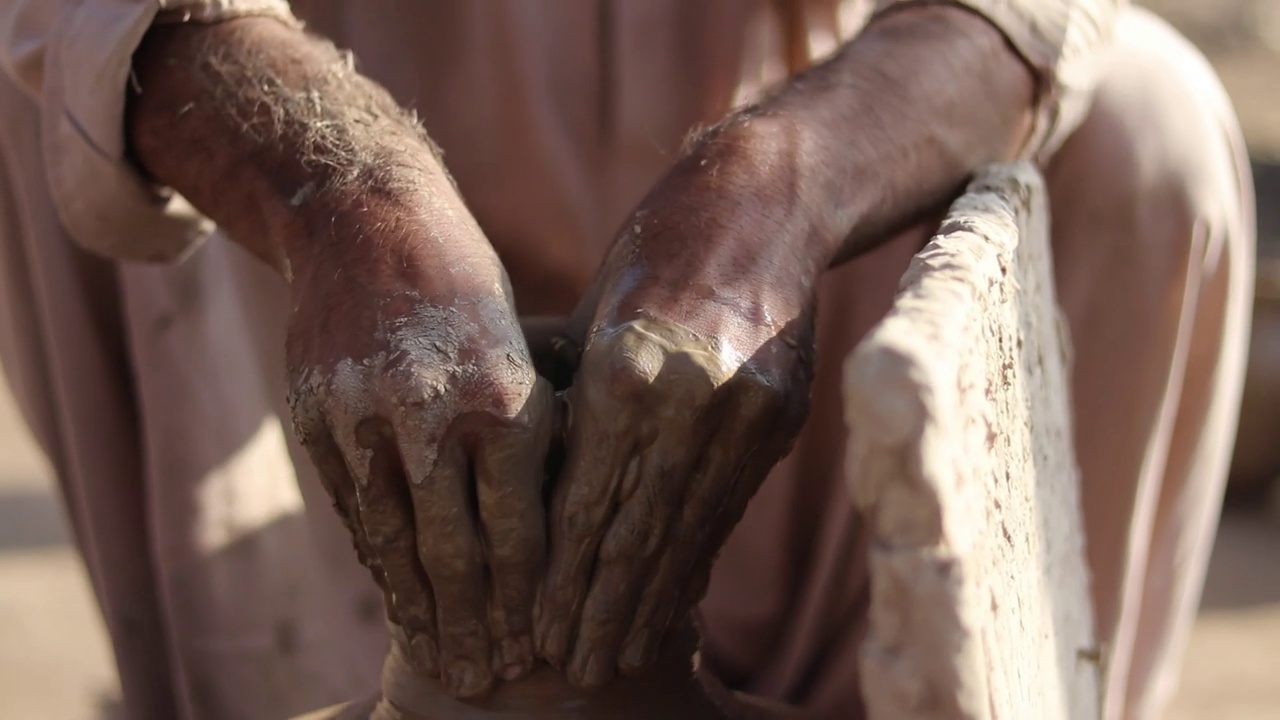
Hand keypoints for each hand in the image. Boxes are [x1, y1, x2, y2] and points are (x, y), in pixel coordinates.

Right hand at [286, 202, 553, 698]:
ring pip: (394, 541)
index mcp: (507, 401)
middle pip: (455, 553)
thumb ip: (532, 441)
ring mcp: (365, 419)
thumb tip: (552, 536)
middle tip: (483, 681)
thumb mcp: (525, 353)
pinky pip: (352, 509)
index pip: (518, 533)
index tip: (531, 650)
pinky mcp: (318, 418)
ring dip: (418, 610)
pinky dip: (376, 558)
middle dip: (473, 626)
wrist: (369, 223)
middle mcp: (434, 416)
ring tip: (437, 656)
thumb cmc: (473, 293)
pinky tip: (394, 593)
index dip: (525, 602)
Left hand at [534, 119, 819, 685]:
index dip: (562, 579)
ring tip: (617, 654)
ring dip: (649, 600)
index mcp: (625, 369)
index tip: (538, 634)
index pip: (586, 504)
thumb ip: (577, 408)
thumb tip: (547, 501)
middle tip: (573, 671)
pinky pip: (726, 502)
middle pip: (636, 532)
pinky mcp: (780, 415)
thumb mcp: (595, 318)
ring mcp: (744, 410)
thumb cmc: (652, 250)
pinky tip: (673, 598)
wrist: (763, 201)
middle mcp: (689, 397)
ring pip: (685, 528)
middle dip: (600, 609)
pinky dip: (695, 554)